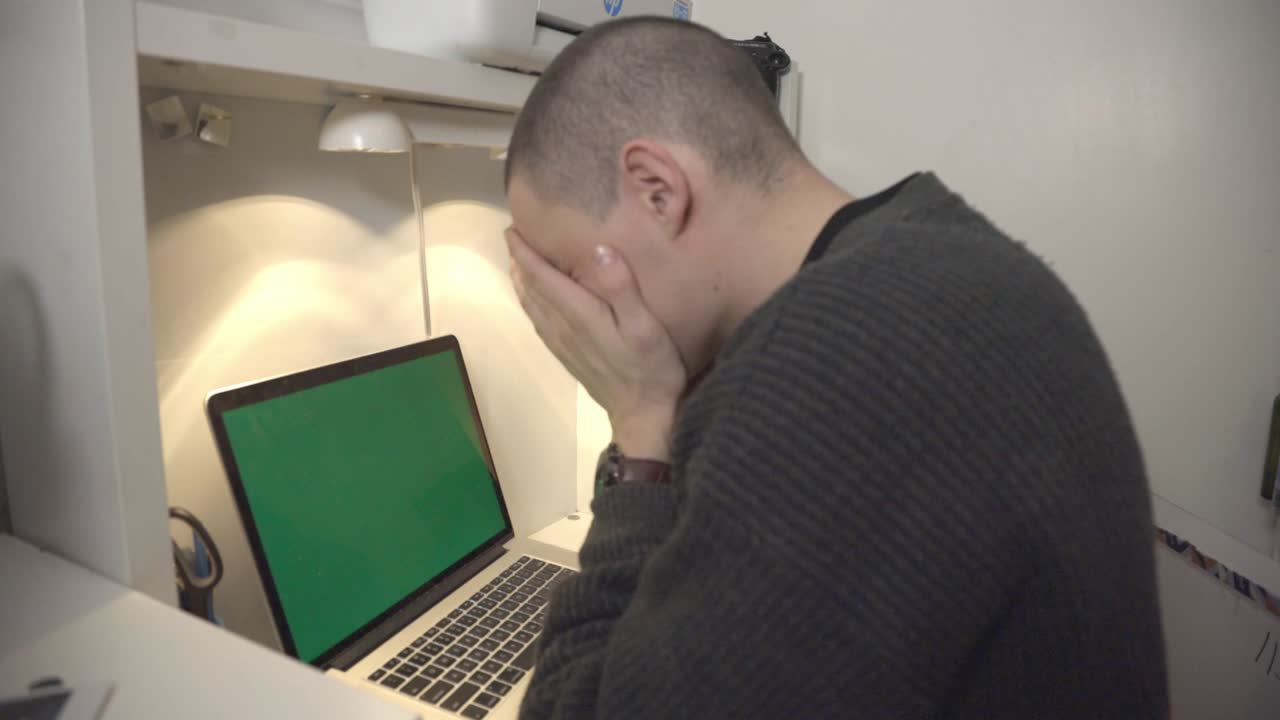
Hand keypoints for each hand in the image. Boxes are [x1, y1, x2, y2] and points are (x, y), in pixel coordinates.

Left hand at [507, 228, 686, 460]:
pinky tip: (535, 303)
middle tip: (513, 238)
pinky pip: (540, 324)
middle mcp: (563, 327)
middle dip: (519, 262)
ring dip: (522, 283)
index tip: (511, 229)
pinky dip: (531, 305)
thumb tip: (599, 249)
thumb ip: (620, 287)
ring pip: (532, 307)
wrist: (643, 415)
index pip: (542, 277)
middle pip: (532, 290)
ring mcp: (563, 344)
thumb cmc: (650, 367)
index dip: (524, 252)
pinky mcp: (567, 356)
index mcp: (580, 314)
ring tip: (518, 264)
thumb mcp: (643, 325)